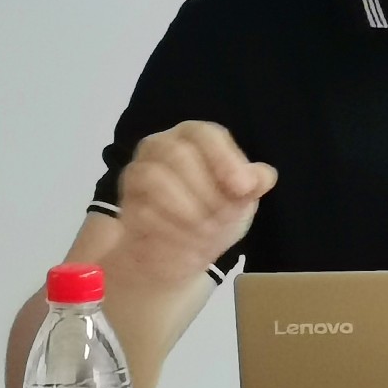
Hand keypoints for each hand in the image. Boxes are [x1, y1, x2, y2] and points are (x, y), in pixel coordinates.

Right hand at [113, 120, 275, 286]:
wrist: (179, 253)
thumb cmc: (214, 215)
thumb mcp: (241, 202)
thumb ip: (253, 185)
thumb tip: (262, 177)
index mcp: (196, 137)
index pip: (206, 134)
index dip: (225, 160)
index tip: (242, 189)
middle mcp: (163, 145)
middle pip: (179, 155)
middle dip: (207, 192)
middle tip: (221, 220)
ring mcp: (139, 169)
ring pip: (156, 178)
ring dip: (187, 210)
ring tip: (204, 231)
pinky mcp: (126, 200)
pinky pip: (142, 209)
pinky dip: (168, 228)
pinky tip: (184, 240)